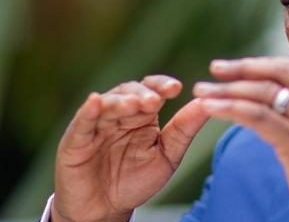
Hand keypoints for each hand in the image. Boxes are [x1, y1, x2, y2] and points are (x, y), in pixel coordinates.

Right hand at [52, 76, 207, 221]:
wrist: (105, 211)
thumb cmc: (136, 180)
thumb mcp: (168, 155)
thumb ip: (185, 128)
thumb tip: (207, 103)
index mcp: (143, 115)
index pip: (153, 90)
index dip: (162, 85)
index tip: (177, 88)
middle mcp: (120, 114)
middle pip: (130, 92)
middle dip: (143, 94)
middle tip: (155, 101)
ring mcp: (97, 125)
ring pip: (108, 104)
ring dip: (121, 102)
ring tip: (133, 105)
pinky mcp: (76, 140)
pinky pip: (82, 122)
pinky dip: (88, 110)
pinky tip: (95, 101)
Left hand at [194, 58, 288, 221]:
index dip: (268, 63)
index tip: (242, 66)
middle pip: (282, 73)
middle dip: (244, 68)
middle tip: (216, 68)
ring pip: (265, 93)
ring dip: (228, 89)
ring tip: (202, 91)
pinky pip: (259, 117)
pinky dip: (231, 108)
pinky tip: (211, 108)